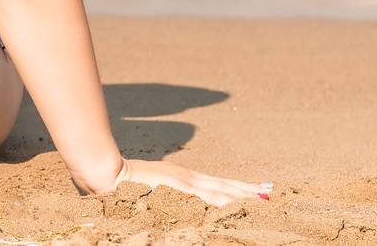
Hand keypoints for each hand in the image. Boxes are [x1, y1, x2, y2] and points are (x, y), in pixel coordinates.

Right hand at [80, 157, 272, 206]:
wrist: (106, 172)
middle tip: (270, 191)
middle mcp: (187, 179)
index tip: (257, 189)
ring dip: (244, 195)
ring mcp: (184, 185)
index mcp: (182, 178)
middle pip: (225, 185)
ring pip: (222, 192)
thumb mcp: (149, 186)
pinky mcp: (179, 191)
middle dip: (248, 190)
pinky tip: (241, 205)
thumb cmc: (121, 181)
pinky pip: (209, 199)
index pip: (217, 183)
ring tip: (264, 198)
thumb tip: (175, 198)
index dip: (238, 187)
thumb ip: (166, 192)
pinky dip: (228, 202)